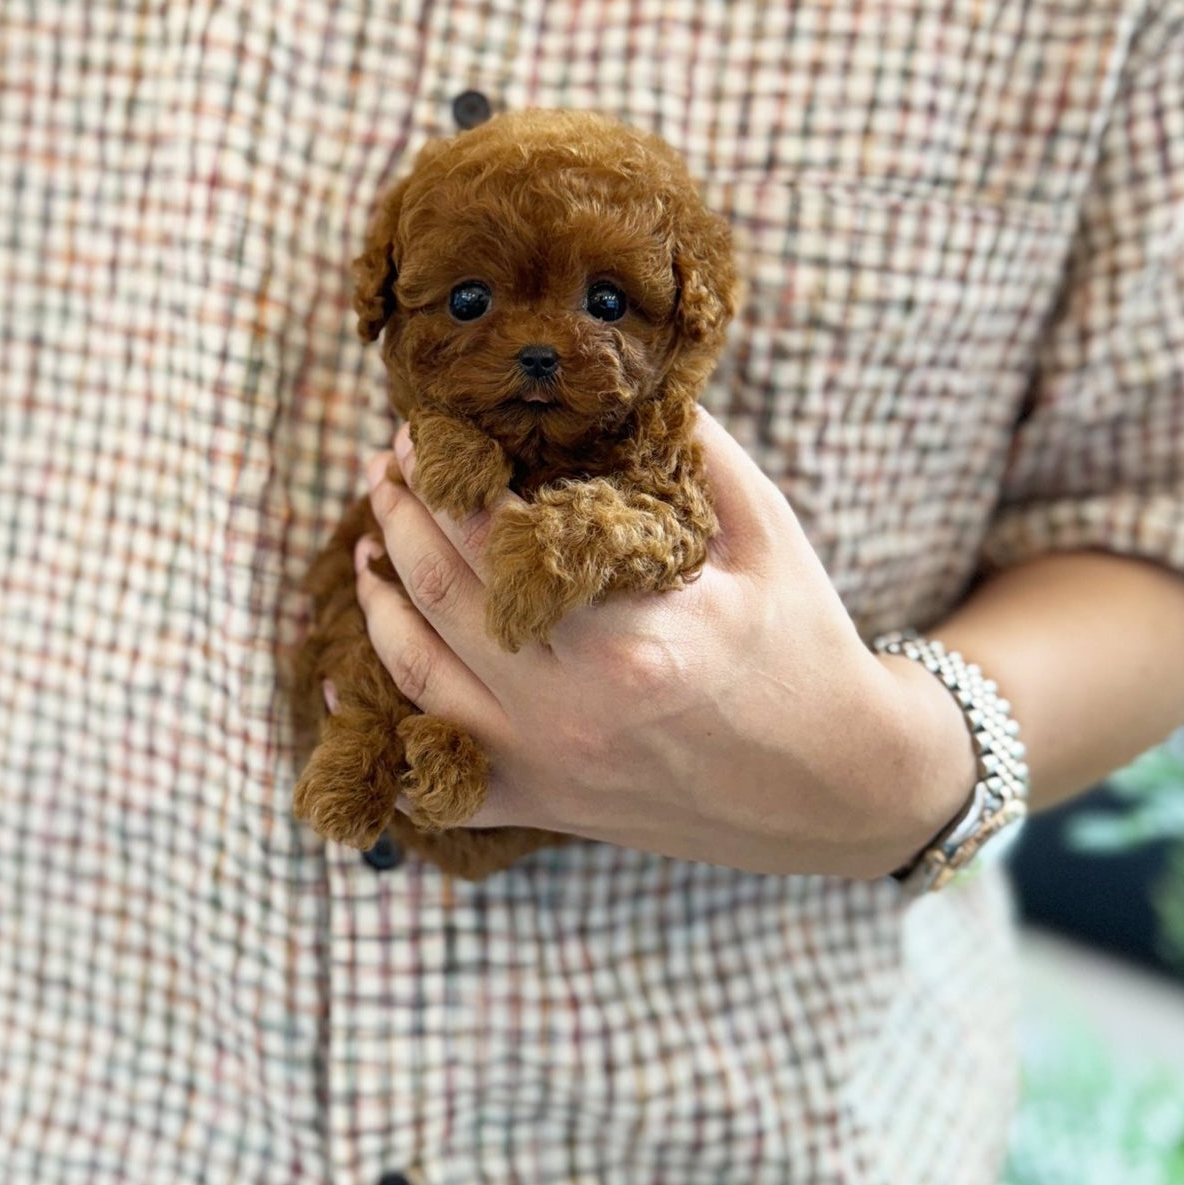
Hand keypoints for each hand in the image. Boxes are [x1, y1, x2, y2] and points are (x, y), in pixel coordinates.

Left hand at [351, 405, 977, 878]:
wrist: (842, 785)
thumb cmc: (806, 647)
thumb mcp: (765, 532)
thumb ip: (691, 450)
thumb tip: (620, 379)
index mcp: (628, 635)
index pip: (494, 535)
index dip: (444, 476)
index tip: (423, 429)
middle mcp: (569, 708)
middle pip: (441, 592)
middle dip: (399, 517)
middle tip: (383, 466)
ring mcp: (546, 766)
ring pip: (418, 673)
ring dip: (377, 601)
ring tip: (367, 545)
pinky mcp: (541, 805)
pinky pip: (427, 778)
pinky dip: (377, 725)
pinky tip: (340, 677)